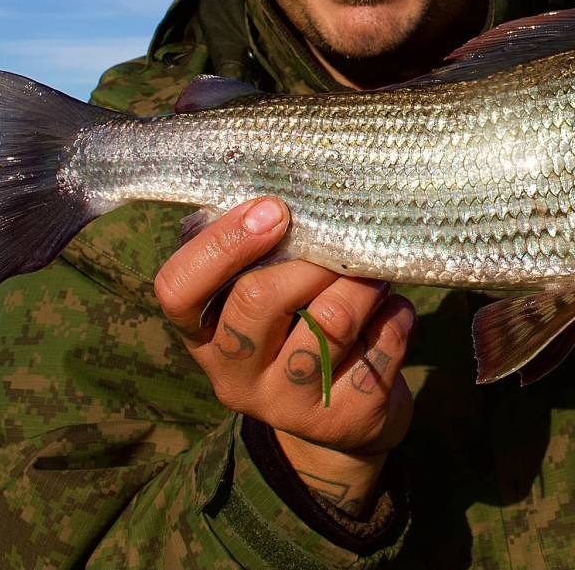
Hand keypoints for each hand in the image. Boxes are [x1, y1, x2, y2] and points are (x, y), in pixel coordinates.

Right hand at [153, 196, 416, 513]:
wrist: (340, 420)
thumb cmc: (297, 324)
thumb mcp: (262, 288)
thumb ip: (255, 240)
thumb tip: (250, 154)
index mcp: (203, 334)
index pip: (177, 289)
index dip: (222, 243)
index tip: (273, 209)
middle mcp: (233, 376)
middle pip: (259, 297)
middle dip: (313, 256)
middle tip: (344, 239)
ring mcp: (288, 405)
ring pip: (331, 321)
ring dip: (364, 282)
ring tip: (375, 271)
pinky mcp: (345, 419)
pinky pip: (381, 344)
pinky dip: (396, 314)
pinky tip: (391, 312)